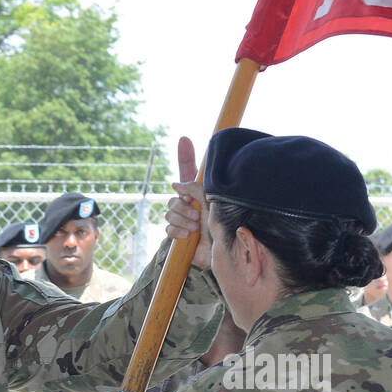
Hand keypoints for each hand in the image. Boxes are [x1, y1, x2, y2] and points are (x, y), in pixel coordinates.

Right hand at [166, 136, 212, 269]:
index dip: (186, 154)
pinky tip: (188, 235)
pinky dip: (177, 230)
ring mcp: (184, 220)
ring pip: (170, 212)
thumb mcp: (211, 204)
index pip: (188, 171)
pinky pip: (168, 228)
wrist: (222, 253)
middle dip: (184, 206)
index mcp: (199, 194)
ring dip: (183, 219)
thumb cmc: (221, 227)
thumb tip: (175, 184)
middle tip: (197, 215)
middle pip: (174, 198)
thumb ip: (195, 189)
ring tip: (196, 226)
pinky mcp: (179, 235)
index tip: (185, 139)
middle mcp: (190, 204)